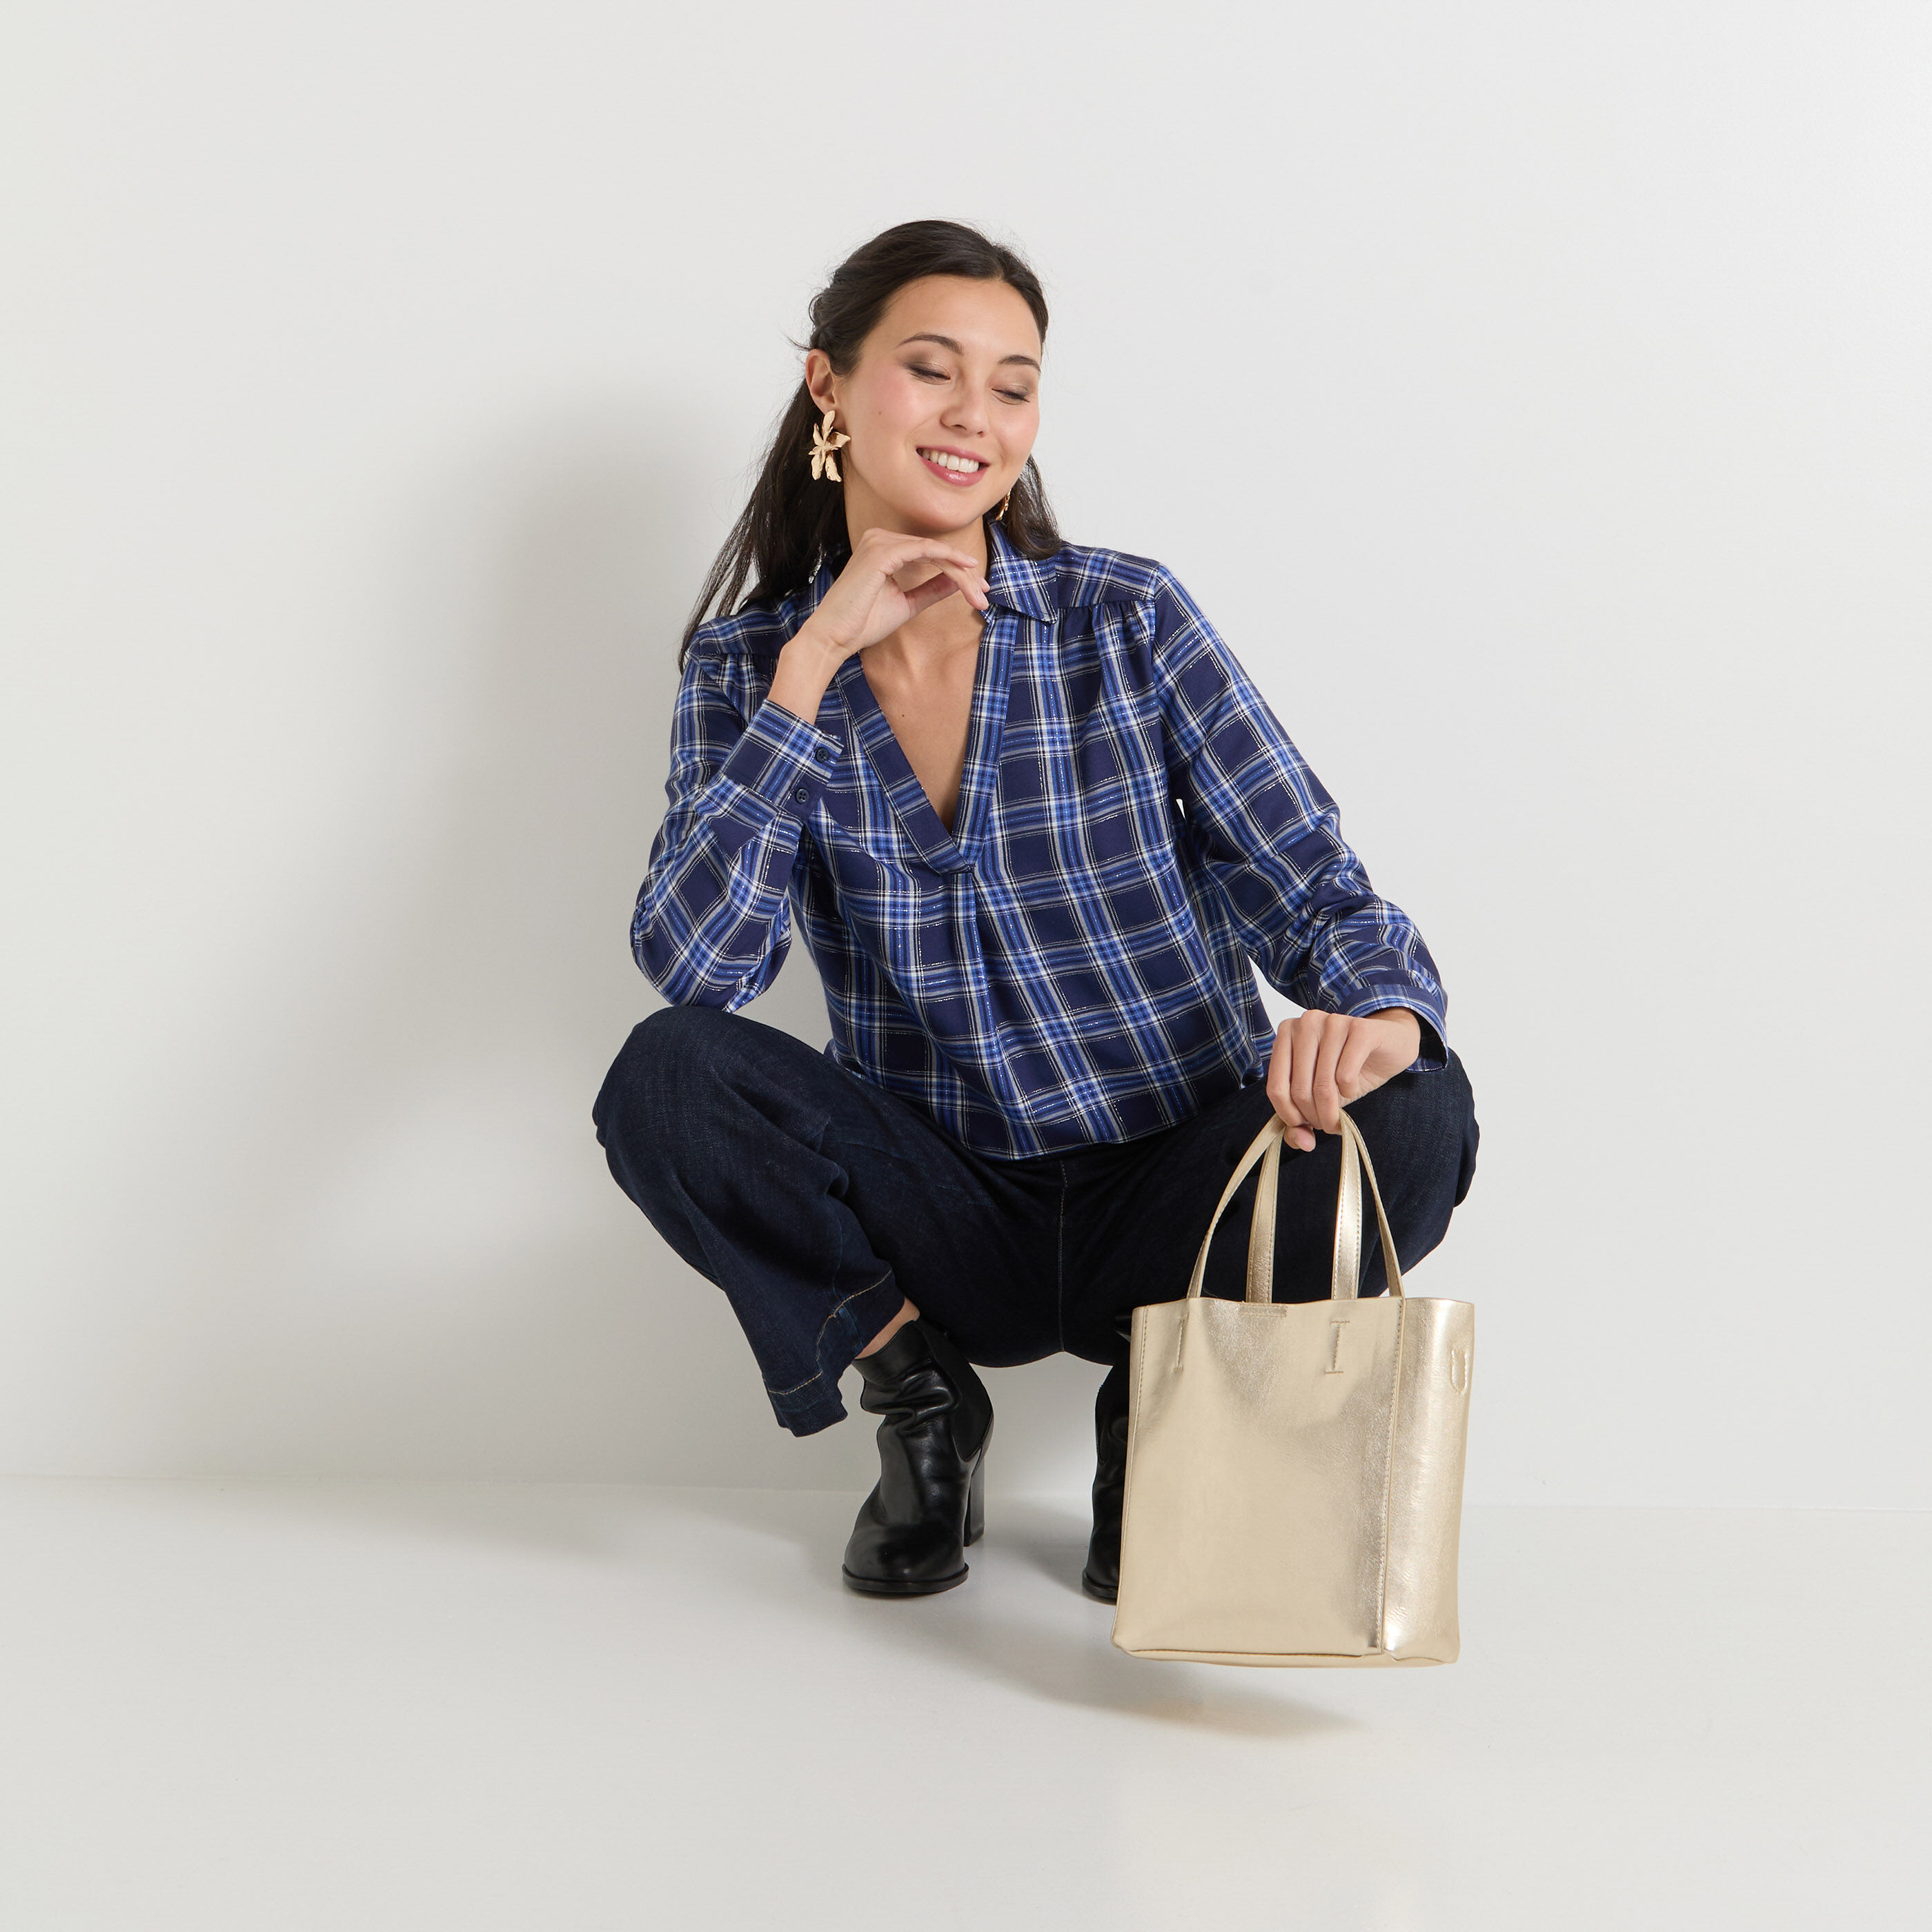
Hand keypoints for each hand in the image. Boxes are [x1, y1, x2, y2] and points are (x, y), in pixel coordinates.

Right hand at [794, 526, 989, 663]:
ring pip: (933, 551)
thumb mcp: (907, 604)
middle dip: (964, 574)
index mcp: (884, 549)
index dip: (958, 573)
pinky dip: (947, 560)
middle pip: (934, 552)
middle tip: (985, 595)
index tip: (980, 592)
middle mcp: (880, 538)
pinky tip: (965, 573)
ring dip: (960, 572)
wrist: (835, 637)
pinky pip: (924, 550)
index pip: (929, 555)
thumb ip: (931, 589)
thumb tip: (957, 580)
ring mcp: (879, 541)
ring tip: (979, 594)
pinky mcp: (881, 551)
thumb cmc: (863, 622)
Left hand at [1265, 1008, 1420, 1152]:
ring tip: (1340, 1116)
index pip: (1276, 1087)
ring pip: (1322, 1085)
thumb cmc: (1351, 1067)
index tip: (1304, 1126)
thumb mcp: (1321, 1095)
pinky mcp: (1359, 1028)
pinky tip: (1353, 1088)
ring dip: (1332, 1112)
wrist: (1392, 1044)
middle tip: (1328, 1124)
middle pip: (1299, 1089)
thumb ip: (1301, 1120)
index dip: (1289, 1116)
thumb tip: (1302, 1142)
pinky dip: (1349, 1091)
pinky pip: (1345, 1075)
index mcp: (1287, 1034)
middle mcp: (1306, 1023)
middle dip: (1314, 1117)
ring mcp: (1332, 1022)